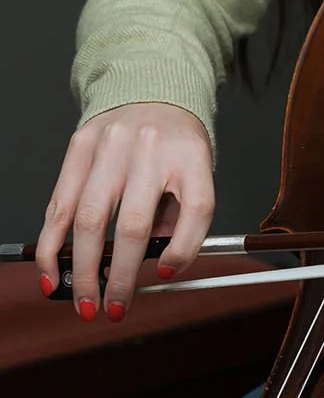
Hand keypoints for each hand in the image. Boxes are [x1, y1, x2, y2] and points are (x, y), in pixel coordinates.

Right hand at [35, 104, 214, 322]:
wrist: (150, 86)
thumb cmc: (175, 143)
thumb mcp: (195, 170)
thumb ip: (180, 216)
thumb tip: (157, 267)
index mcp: (192, 155)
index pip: (196, 207)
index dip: (184, 248)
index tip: (165, 276)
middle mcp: (151, 148)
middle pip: (133, 223)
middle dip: (119, 276)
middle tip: (112, 311)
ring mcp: (111, 145)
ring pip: (89, 218)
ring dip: (83, 270)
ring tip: (83, 303)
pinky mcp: (79, 145)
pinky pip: (60, 204)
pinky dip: (53, 244)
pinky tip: (52, 272)